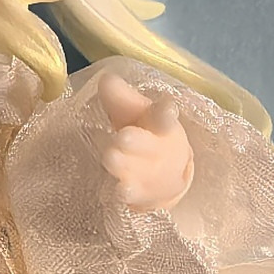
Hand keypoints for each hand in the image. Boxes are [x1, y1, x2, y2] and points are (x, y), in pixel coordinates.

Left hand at [97, 72, 193, 213]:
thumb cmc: (144, 134)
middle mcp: (157, 149)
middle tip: (122, 137)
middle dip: (136, 142)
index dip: (165, 112)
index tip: (167, 108)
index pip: (164, 116)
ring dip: (124, 165)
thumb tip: (106, 78)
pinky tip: (118, 192)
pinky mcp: (138, 194)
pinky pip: (132, 195)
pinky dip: (125, 193)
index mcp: (161, 124)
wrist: (165, 177)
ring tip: (110, 158)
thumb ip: (120, 98)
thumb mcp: (134, 113)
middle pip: (148, 145)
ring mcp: (147, 174)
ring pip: (136, 169)